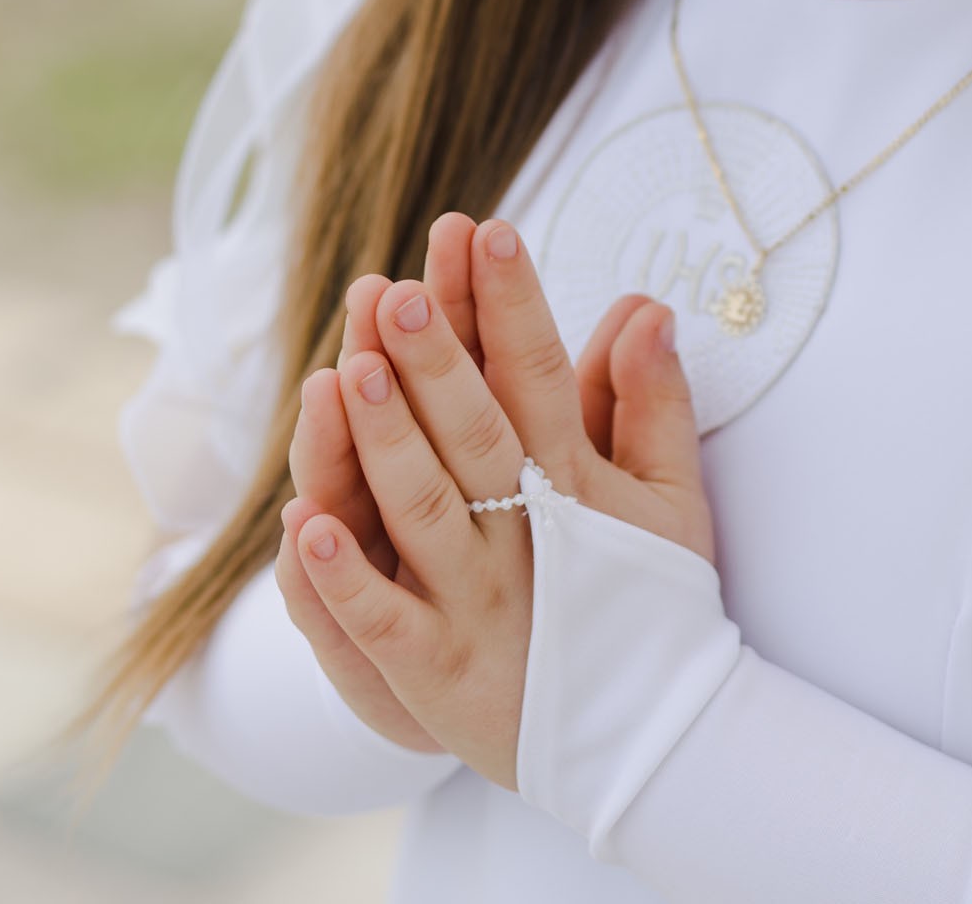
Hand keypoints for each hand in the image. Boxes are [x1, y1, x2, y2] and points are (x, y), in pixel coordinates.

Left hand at [288, 215, 714, 788]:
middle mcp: (527, 540)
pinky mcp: (438, 675)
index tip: (492, 231)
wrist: (652, 741)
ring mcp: (480, 607)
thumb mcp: (670, 499)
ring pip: (422, 512)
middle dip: (436, 358)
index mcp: (578, 486)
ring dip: (383, 442)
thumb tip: (648, 307)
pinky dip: (341, 579)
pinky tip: (300, 522)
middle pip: (474, 433)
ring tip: (350, 369)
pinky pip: (381, 623)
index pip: (544, 376)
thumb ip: (652, 401)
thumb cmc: (650, 603)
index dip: (516, 304)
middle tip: (402, 286)